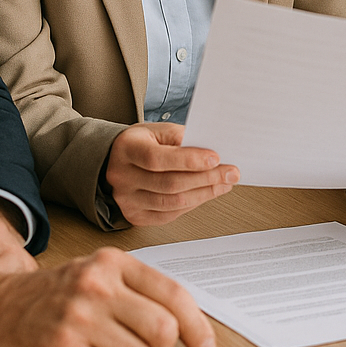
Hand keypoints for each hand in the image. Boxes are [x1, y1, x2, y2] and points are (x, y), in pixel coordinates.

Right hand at [0, 247, 214, 346]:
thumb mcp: (99, 273)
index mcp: (114, 263)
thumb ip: (139, 290)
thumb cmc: (57, 292)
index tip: (206, 346)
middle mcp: (99, 286)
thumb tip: (187, 321)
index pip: (172, 293)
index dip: (197, 324)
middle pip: (162, 328)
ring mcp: (80, 318)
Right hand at [105, 122, 237, 225]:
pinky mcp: (135, 216)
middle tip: (230, 173)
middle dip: (206, 179)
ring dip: (204, 194)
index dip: (189, 160)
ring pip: (172, 202)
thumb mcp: (158, 130)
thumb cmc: (141, 143)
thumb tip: (212, 151)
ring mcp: (126, 200)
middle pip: (169, 183)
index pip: (158, 159)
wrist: (115, 160)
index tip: (216, 158)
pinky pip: (169, 214)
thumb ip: (181, 138)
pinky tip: (207, 194)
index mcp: (127, 149)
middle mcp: (122, 177)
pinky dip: (192, 204)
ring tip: (224, 183)